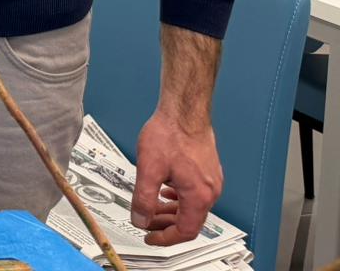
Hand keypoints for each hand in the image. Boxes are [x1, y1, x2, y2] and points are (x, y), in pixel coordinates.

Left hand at [132, 109, 222, 244]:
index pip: (185, 231)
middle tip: (146, 223)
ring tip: (152, 209)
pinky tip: (166, 192)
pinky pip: (194, 193)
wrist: (184, 111)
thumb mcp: (149, 169)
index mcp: (199, 196)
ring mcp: (211, 181)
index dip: (166, 238)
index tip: (150, 238)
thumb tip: (140, 219)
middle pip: (189, 221)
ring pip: (191, 207)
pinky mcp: (208, 170)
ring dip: (171, 211)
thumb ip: (143, 198)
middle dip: (165, 225)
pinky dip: (178, 198)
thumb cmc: (171, 134)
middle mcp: (210, 191)